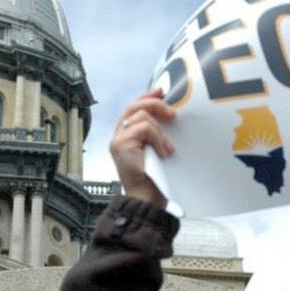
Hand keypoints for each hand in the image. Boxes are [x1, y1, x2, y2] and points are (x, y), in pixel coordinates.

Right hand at [109, 88, 175, 207]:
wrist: (146, 199)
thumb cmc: (154, 179)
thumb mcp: (157, 150)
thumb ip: (156, 134)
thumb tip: (169, 113)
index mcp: (126, 135)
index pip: (133, 108)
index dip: (146, 96)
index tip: (161, 90)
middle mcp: (118, 136)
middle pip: (133, 106)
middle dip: (153, 103)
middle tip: (172, 113)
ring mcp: (117, 140)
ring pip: (141, 117)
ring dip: (159, 130)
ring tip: (167, 148)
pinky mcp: (121, 145)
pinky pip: (143, 128)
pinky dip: (157, 138)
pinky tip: (163, 152)